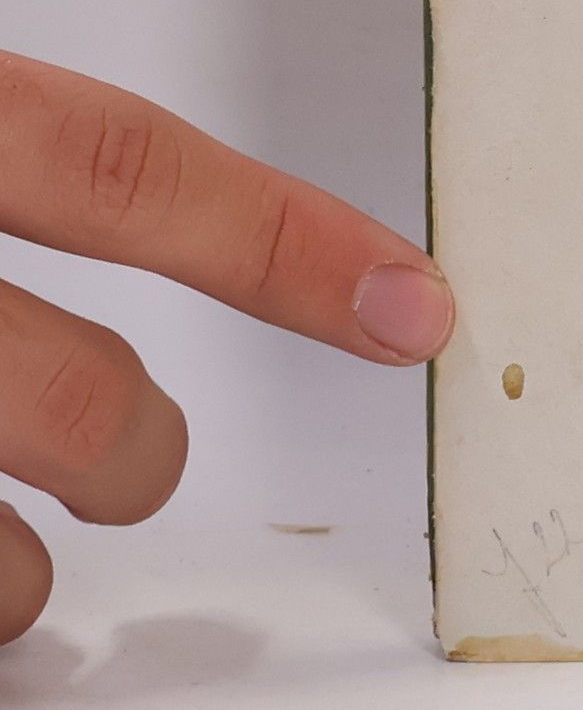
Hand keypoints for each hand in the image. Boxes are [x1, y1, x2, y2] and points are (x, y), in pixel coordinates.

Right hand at [0, 52, 452, 645]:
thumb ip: (21, 152)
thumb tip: (130, 183)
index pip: (131, 169)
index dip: (287, 241)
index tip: (415, 303)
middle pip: (81, 390)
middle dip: (139, 446)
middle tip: (143, 453)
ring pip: (2, 540)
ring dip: (29, 557)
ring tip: (19, 542)